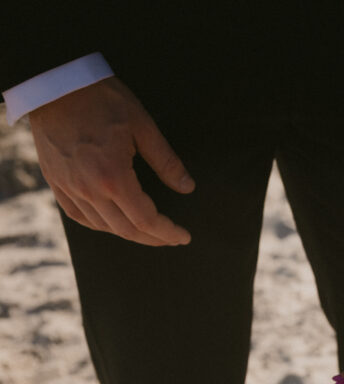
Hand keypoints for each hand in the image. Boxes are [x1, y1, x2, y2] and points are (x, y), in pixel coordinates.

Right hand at [29, 77, 194, 245]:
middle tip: (171, 237)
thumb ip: (166, 161)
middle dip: (153, 238)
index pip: (146, 220)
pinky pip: (78, 215)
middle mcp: (88, 189)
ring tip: (149, 231)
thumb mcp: (142, 126)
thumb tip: (187, 187)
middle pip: (126, 230)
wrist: (54, 84)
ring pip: (102, 226)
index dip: (167, 232)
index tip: (183, 236)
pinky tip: (113, 222)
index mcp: (113, 177)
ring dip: (129, 233)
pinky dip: (99, 224)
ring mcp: (68, 187)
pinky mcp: (55, 181)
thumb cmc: (101, 99)